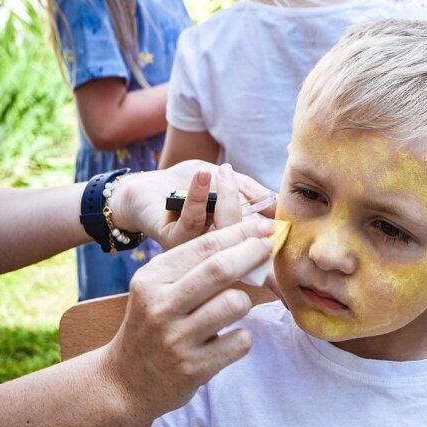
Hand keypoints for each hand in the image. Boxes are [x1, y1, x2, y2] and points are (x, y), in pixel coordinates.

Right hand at [99, 219, 273, 421]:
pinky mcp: (194, 368)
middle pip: (220, 269)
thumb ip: (193, 267)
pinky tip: (227, 340)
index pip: (203, 247)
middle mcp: (161, 307)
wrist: (125, 382)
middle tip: (270, 245)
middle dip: (252, 252)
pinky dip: (242, 337)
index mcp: (152, 280)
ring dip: (244, 301)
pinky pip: (241, 341)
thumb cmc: (152, 325)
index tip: (263, 226)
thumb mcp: (158, 289)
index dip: (240, 233)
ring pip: (235, 303)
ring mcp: (177, 339)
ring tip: (232, 309)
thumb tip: (247, 240)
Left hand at [111, 160, 274, 249]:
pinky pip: (190, 222)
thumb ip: (249, 190)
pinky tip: (202, 177)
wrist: (146, 187)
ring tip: (226, 175)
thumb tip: (276, 205)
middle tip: (255, 193)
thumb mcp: (224, 180)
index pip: (257, 243)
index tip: (280, 224)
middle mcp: (216, 251)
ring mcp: (195, 249)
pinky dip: (197, 197)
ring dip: (226, 200)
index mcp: (231, 239)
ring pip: (218, 233)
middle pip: (242, 242)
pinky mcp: (172, 240)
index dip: (269, 238)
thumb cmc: (187, 184)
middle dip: (251, 217)